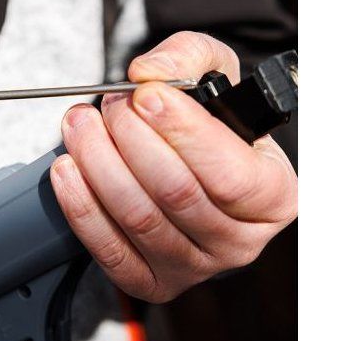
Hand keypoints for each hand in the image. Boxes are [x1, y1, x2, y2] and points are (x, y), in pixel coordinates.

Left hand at [50, 31, 297, 302]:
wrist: (189, 164)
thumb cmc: (210, 123)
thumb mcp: (214, 74)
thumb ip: (187, 57)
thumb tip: (148, 72)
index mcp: (274, 195)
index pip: (230, 173)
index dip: (183, 132)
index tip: (145, 94)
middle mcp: (241, 241)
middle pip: (176, 193)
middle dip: (130, 139)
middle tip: (108, 105)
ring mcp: (195, 268)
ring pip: (138, 218)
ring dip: (98, 165)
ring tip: (80, 125)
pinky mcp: (151, 283)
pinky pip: (109, 250)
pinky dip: (81, 207)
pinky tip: (67, 171)